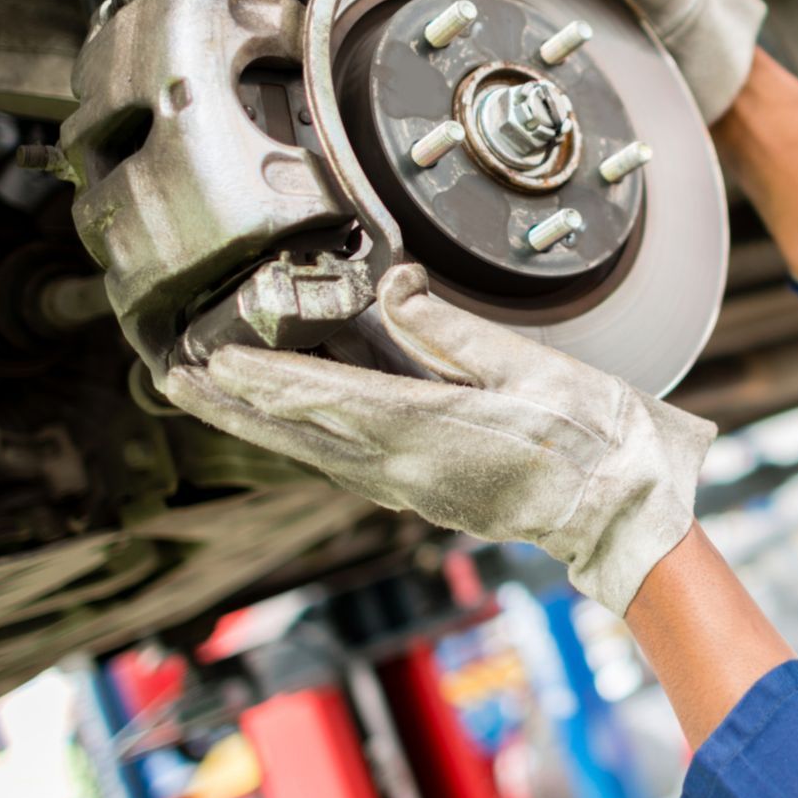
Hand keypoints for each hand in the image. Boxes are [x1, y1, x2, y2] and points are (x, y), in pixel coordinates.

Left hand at [163, 265, 714, 615]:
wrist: (622, 508)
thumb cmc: (590, 436)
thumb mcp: (526, 365)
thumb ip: (448, 329)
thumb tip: (391, 289)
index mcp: (425, 429)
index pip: (320, 398)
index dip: (259, 377)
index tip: (209, 359)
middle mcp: (404, 468)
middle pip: (297, 434)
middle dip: (233, 406)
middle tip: (175, 378)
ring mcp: (414, 488)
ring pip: (315, 452)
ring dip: (261, 423)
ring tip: (213, 395)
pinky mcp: (429, 494)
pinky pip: (348, 463)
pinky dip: (307, 437)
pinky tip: (295, 422)